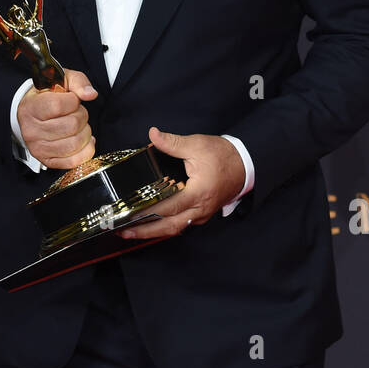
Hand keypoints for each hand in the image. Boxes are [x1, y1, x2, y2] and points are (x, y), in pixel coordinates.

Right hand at [17, 68, 97, 170]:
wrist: (33, 113)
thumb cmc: (47, 96)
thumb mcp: (61, 80)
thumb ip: (78, 81)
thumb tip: (90, 94)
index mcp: (30, 107)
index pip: (58, 105)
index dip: (73, 101)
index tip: (71, 99)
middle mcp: (31, 130)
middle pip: (71, 125)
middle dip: (82, 116)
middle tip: (76, 112)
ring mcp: (38, 148)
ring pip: (75, 143)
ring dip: (85, 133)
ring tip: (78, 126)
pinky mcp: (47, 160)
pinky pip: (73, 161)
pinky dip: (86, 150)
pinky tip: (84, 141)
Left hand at [119, 127, 245, 239]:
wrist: (245, 164)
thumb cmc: (223, 156)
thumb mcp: (198, 145)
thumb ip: (173, 143)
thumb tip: (154, 135)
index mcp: (198, 193)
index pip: (168, 207)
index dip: (147, 212)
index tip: (129, 214)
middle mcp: (200, 209)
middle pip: (169, 227)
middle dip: (145, 231)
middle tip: (123, 231)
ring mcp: (202, 214)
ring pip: (175, 229)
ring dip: (154, 232)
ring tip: (132, 231)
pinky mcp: (202, 213)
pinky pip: (182, 225)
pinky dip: (165, 227)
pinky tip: (151, 224)